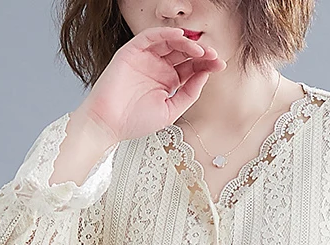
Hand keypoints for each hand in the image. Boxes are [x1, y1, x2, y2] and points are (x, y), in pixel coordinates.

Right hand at [77, 26, 226, 144]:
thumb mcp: (170, 111)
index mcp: (168, 81)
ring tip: (201, 50)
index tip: (221, 64)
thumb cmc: (135, 122)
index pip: (191, 67)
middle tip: (214, 55)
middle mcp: (158, 67)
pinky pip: (151, 37)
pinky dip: (166, 34)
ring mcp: (145, 58)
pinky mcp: (132, 52)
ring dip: (187, 43)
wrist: (108, 125)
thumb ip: (188, 94)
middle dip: (201, 53)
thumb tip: (205, 75)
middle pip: (184, 53)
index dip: (206, 64)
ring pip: (170, 43)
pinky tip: (180, 38)